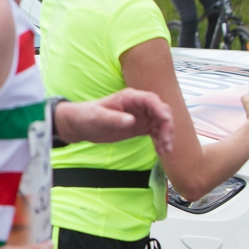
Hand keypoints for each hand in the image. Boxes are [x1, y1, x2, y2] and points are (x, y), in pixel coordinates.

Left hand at [59, 89, 174, 153]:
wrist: (81, 125)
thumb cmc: (87, 116)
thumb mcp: (98, 117)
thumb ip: (114, 119)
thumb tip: (131, 121)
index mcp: (130, 97)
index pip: (151, 100)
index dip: (160, 109)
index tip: (166, 120)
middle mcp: (139, 105)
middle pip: (161, 111)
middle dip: (167, 125)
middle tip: (166, 141)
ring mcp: (141, 116)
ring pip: (161, 123)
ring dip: (166, 135)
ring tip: (165, 150)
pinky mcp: (140, 127)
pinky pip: (156, 132)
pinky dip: (160, 140)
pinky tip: (161, 150)